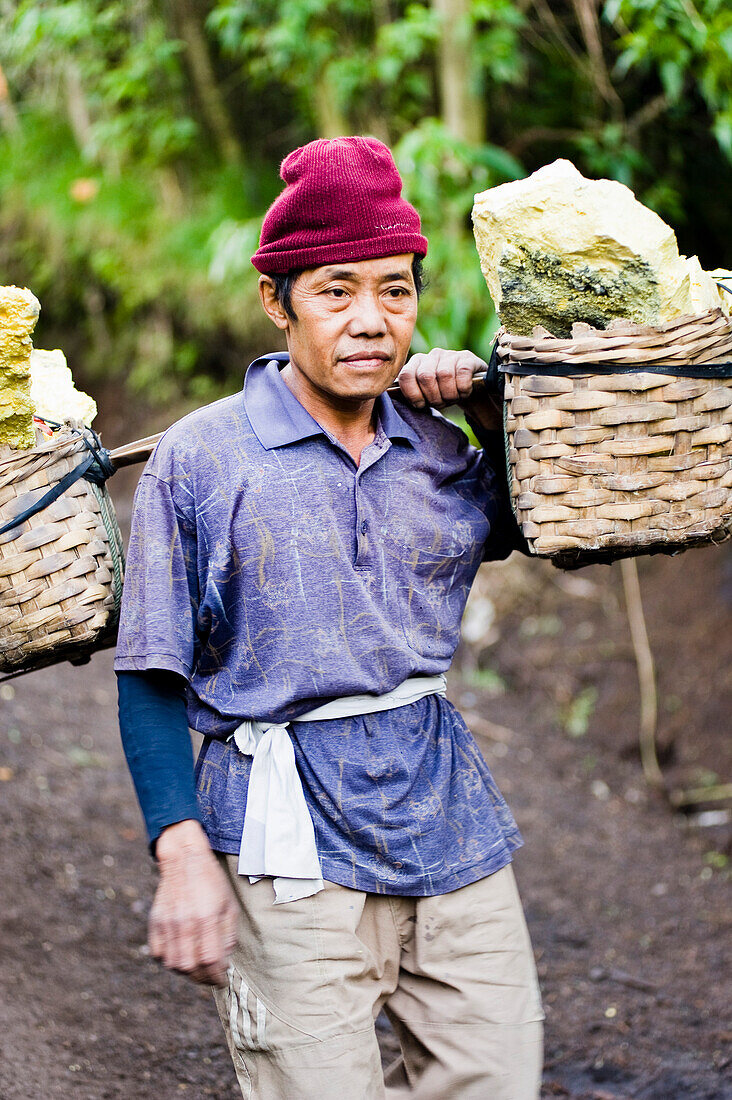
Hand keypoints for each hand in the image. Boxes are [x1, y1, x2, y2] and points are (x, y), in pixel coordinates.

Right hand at [149, 819, 238, 986]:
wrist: (184, 860)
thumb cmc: (211, 882)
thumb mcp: (229, 905)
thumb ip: (228, 935)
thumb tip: (225, 962)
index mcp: (207, 917)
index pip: (210, 960)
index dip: (217, 976)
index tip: (222, 980)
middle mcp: (185, 922)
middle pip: (190, 967)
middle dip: (203, 978)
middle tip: (210, 977)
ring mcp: (167, 923)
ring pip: (173, 964)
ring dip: (186, 972)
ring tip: (197, 967)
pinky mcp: (155, 922)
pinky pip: (158, 954)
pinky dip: (169, 961)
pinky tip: (180, 954)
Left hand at [397, 348, 501, 430]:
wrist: (471, 391)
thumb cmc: (443, 394)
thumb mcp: (425, 396)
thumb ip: (409, 394)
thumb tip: (389, 395)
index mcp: (416, 363)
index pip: (405, 376)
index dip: (413, 395)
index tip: (421, 405)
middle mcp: (431, 355)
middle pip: (425, 376)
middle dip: (434, 396)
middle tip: (441, 403)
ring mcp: (450, 354)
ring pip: (444, 375)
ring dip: (450, 394)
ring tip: (453, 398)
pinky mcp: (467, 358)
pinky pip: (461, 373)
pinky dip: (463, 389)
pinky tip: (464, 392)